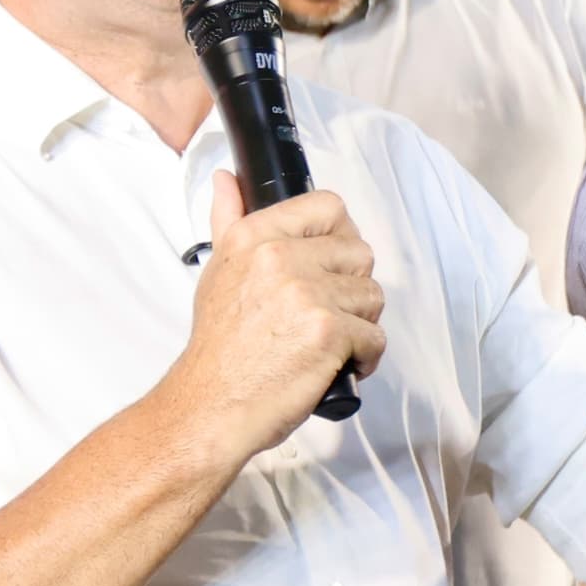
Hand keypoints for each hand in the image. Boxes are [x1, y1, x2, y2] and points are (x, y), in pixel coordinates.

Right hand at [168, 173, 385, 467]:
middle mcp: (281, 257)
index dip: (340, 237)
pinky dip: (364, 358)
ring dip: (360, 324)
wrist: (210, 406)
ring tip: (331, 344)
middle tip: (329, 316)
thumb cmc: (219, 348)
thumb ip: (229, 220)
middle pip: (359, 254)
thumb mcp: (218, 272)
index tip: (331, 265)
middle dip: (352, 288)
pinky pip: (375, 337)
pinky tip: (338, 367)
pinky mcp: (329, 332)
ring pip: (372, 296)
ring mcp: (307, 293)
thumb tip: (227, 179)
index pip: (328, 207)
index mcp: (256, 237)